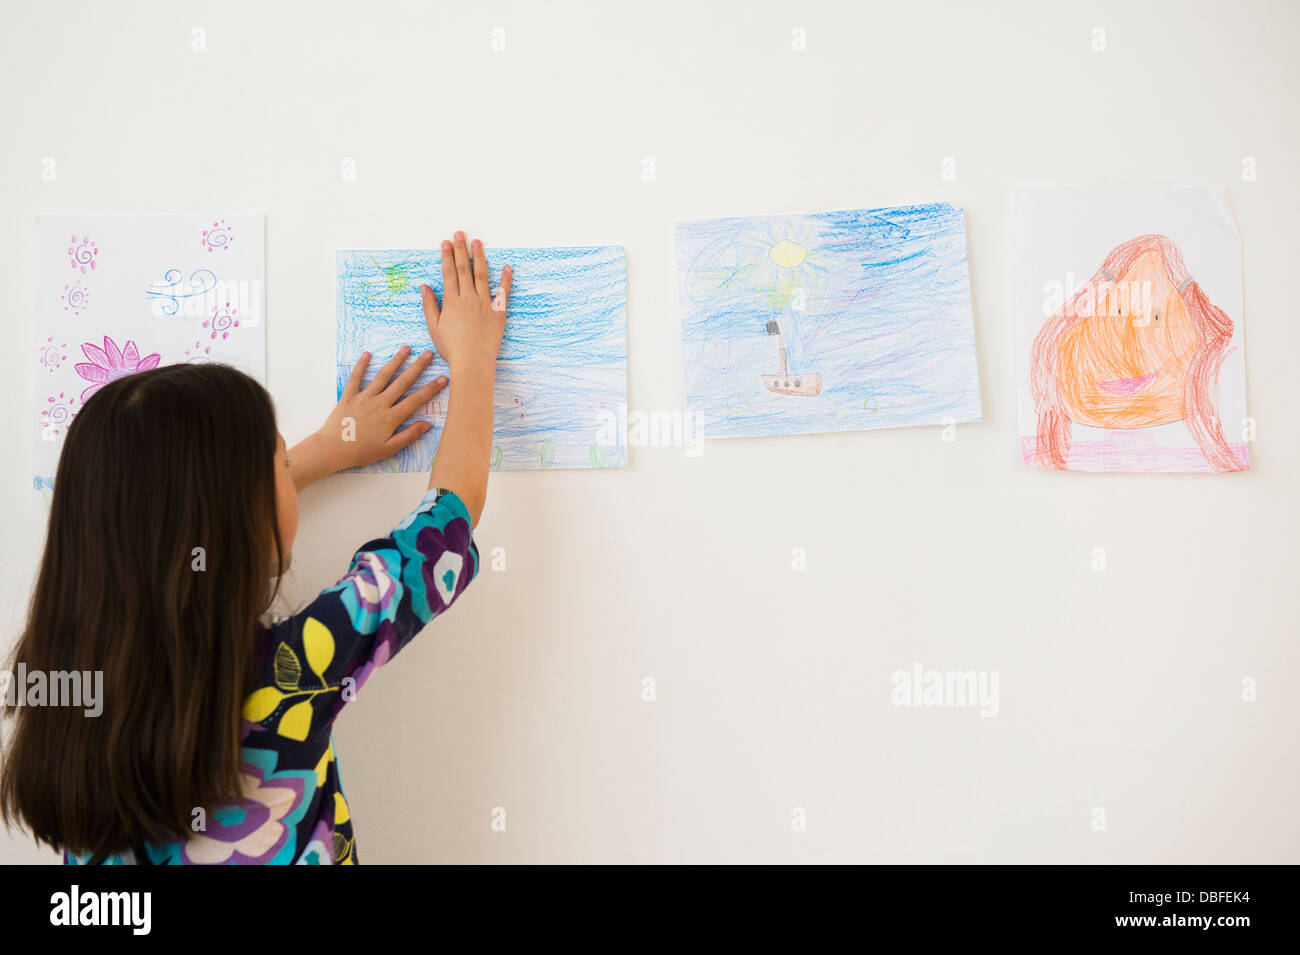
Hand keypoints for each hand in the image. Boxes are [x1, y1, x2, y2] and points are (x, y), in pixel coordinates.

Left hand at [291, 348, 447, 488]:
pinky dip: (361, 365)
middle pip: (402, 382)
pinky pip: (356, 378)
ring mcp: (364, 397)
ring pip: (383, 376)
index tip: (443, 378)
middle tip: (428, 354)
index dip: (431, 388)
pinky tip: (367, 354)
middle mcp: (380, 403)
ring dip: (395, 361)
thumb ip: (408, 435)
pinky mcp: (349, 396)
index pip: (416, 400)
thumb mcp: (388, 449)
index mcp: (391, 417)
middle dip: (417, 367)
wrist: (333, 449)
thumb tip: (427, 424)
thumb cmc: (361, 452)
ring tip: (405, 349)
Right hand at [420, 231, 509, 371]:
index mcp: (452, 301)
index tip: (446, 242)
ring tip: (477, 242)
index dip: (447, 256)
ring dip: (480, 257)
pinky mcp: (498, 312)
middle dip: (461, 250)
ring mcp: (485, 304)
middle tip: (460, 233)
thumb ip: (430, 305)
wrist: (473, 362)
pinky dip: (506, 279)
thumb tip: (424, 287)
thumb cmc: (452, 348)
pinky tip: (507, 266)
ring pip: (482, 275)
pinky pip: (503, 292)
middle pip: (464, 269)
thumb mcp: (434, 327)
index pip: (449, 272)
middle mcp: (468, 298)